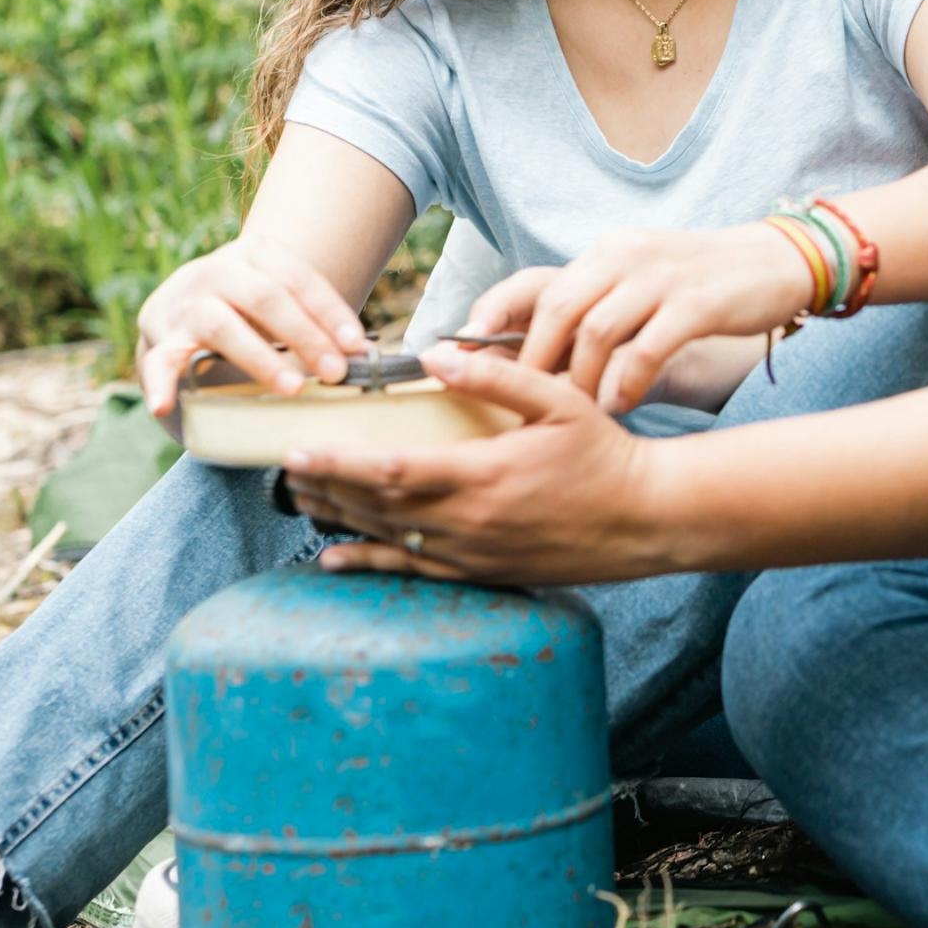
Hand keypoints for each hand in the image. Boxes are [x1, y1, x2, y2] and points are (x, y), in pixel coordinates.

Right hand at [137, 238, 369, 421]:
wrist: (182, 304)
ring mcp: (185, 304)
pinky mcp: (159, 339)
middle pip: (264, 297)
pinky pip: (159, 361)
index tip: (357, 345)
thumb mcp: (280, 302)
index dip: (330, 312)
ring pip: (220, 324)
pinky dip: (161, 383)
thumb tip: (362, 358)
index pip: (298, 279)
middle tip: (334, 371)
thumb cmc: (250, 310)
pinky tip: (164, 406)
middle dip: (304, 335)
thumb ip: (313, 323)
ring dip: (260, 358)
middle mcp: (218, 272)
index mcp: (255, 255)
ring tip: (292, 387)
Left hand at [282, 345, 667, 585]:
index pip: (392, 470)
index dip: (339, 463)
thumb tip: (438, 354)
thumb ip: (495, 378)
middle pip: (378, 507)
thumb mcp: (557, 401)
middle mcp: (470, 521)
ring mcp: (475, 553)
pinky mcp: (484, 572)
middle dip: (326, 488)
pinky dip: (370, 563)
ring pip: (389, 539)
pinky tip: (335, 557)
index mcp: (483, 475)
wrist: (645, 518)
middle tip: (283, 472)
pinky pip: (414, 572)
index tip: (298, 452)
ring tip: (298, 501)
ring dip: (339, 520)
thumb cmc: (603, 454)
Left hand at [463, 222, 816, 412]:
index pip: (533, 281)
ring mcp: (662, 278)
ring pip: (598, 330)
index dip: (493, 317)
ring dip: (580, 378)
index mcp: (605, 253)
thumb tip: (536, 361)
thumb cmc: (702, 283)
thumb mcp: (641, 282)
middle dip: (531, 361)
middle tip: (518, 404)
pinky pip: (648, 346)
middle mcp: (626, 258)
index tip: (463, 355)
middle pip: (557, 308)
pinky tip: (621, 405)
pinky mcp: (698, 302)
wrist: (778, 262)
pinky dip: (627, 380)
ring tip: (575, 412)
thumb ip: (597, 308)